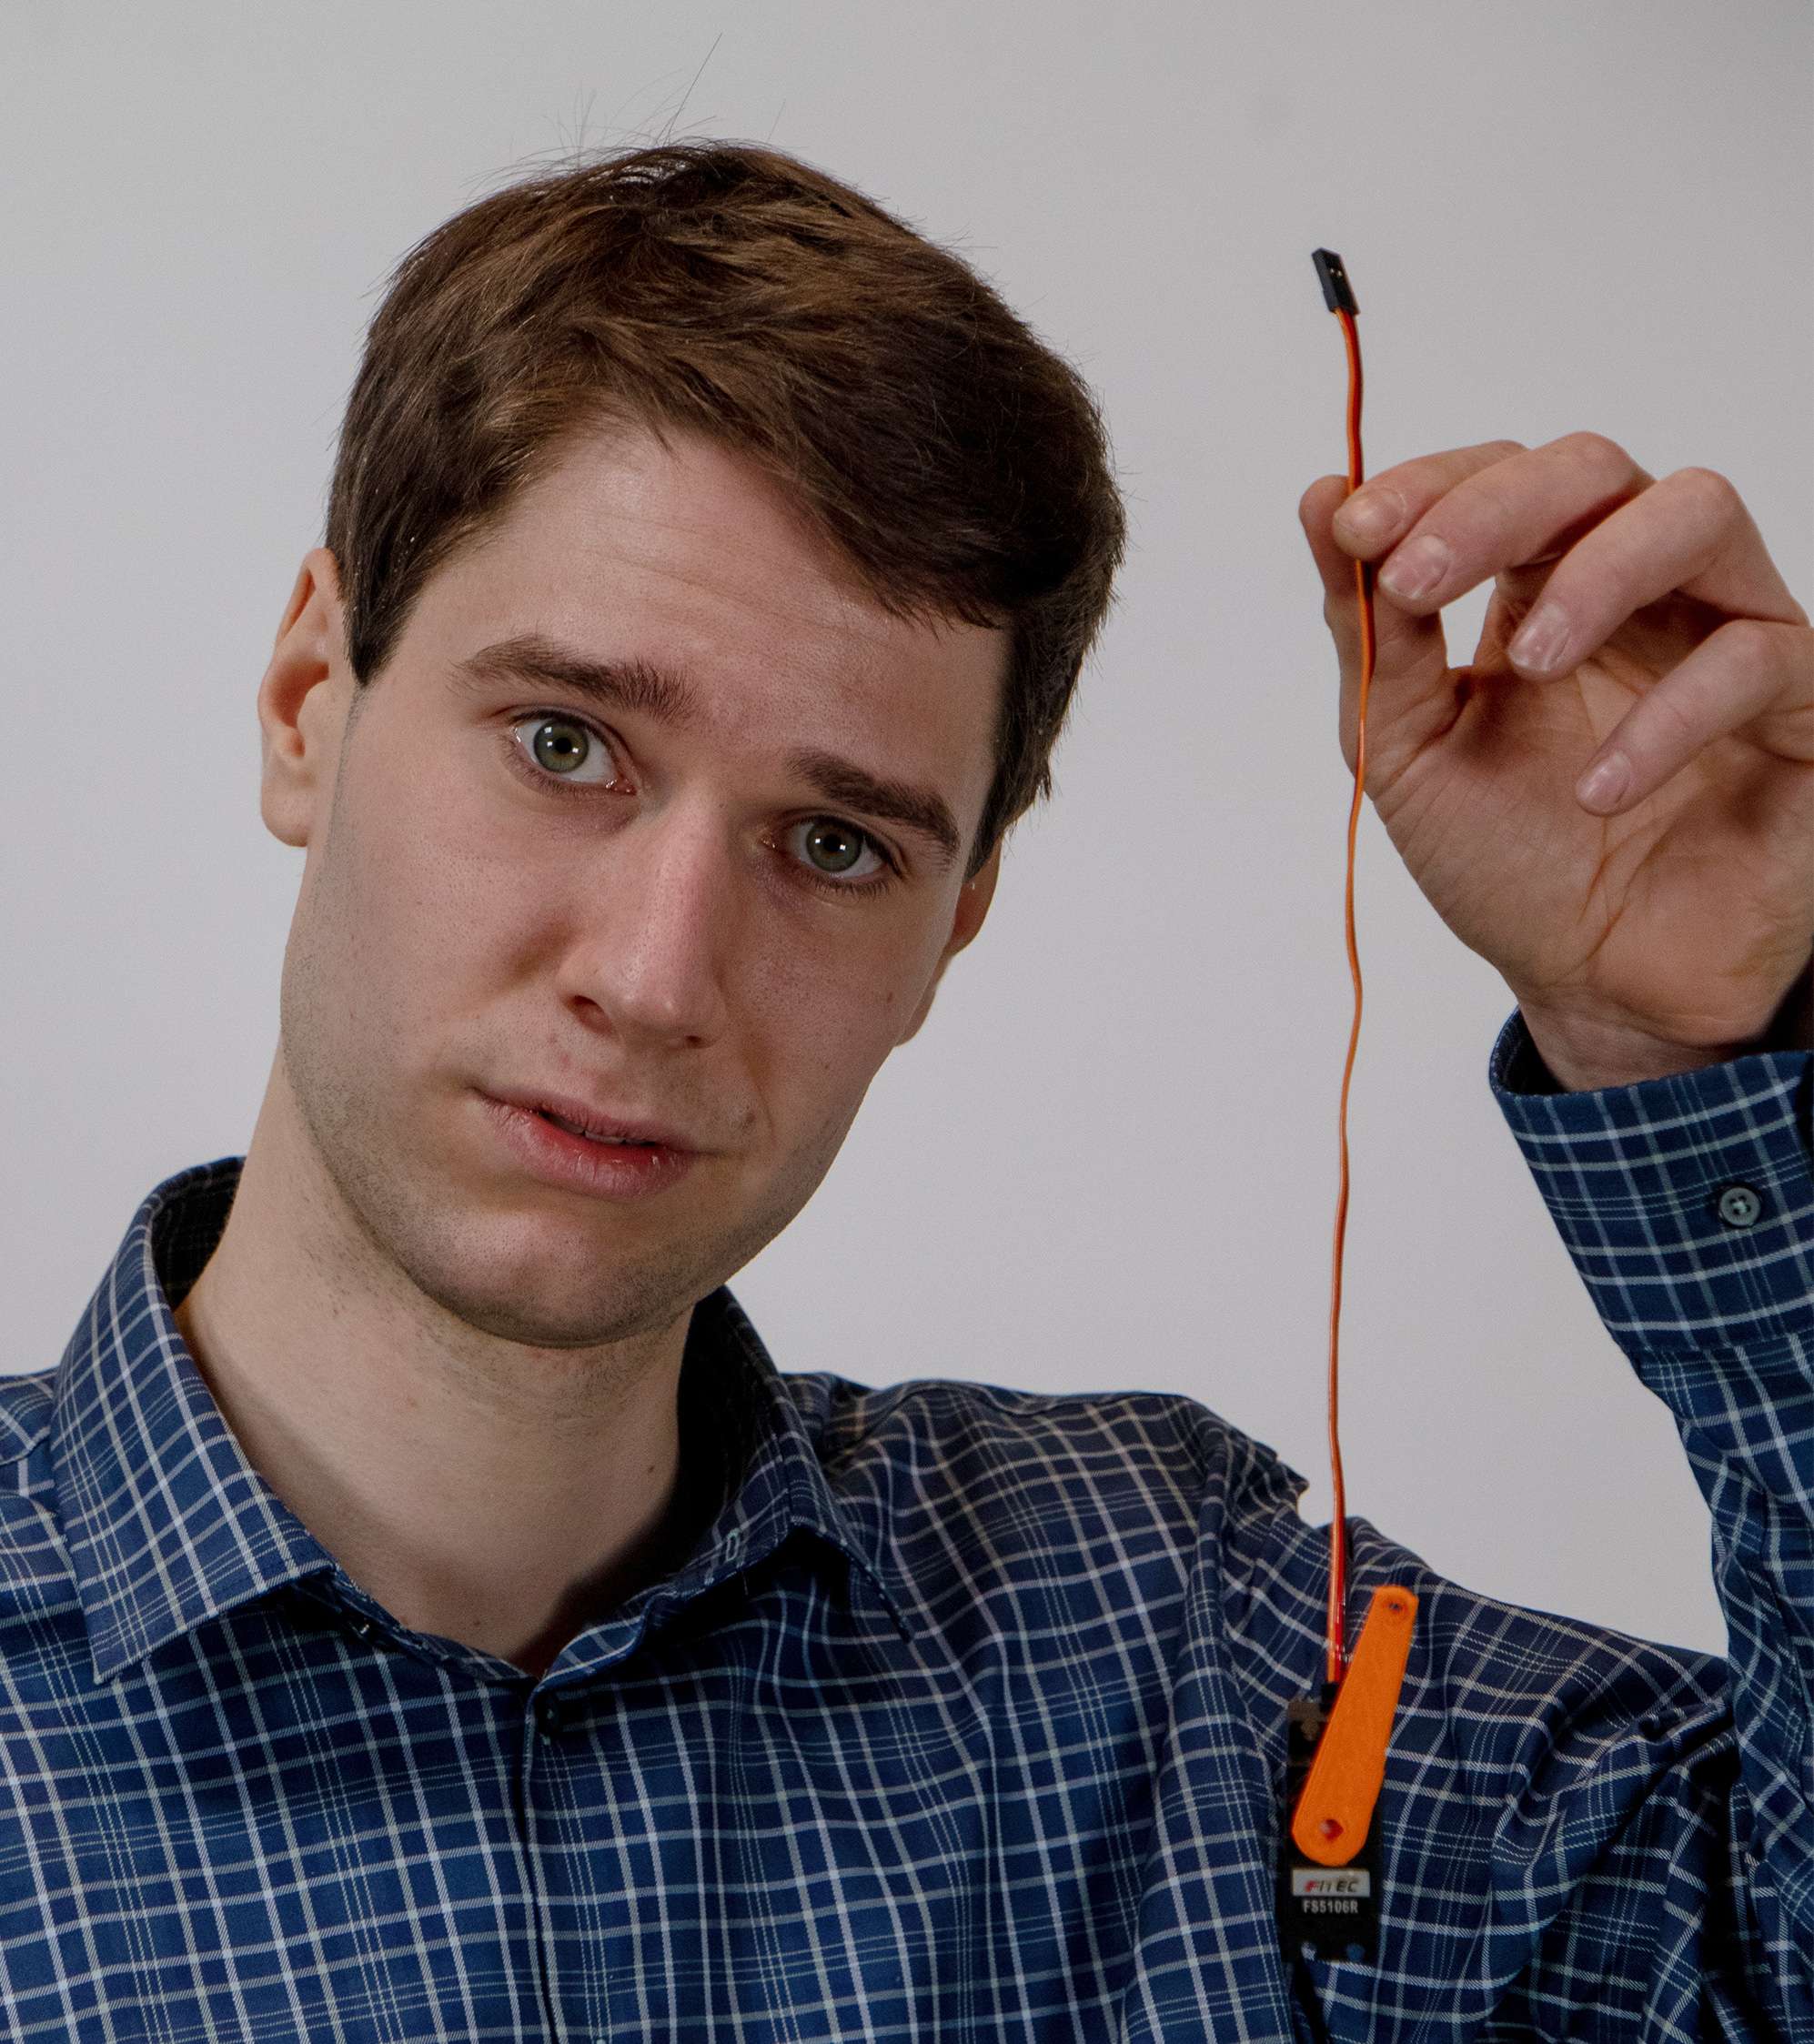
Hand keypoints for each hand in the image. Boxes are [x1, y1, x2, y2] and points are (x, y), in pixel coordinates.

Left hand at [1300, 434, 1813, 1084]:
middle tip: (1418, 579)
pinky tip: (1596, 790)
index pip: (1499, 478)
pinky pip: (1755, 660)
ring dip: (1595, 572)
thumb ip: (1373, 637)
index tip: (1353, 527)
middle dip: (1495, 510)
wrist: (1594, 989)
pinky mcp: (1800, 704)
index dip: (1427, 486)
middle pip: (1593, 469)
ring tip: (1526, 667)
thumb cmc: (1510, 865)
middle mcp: (1641, 589)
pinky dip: (1665, 718)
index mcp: (1543, 587)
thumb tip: (1319, 498)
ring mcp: (1727, 631)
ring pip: (1698, 512)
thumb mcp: (1409, 752)